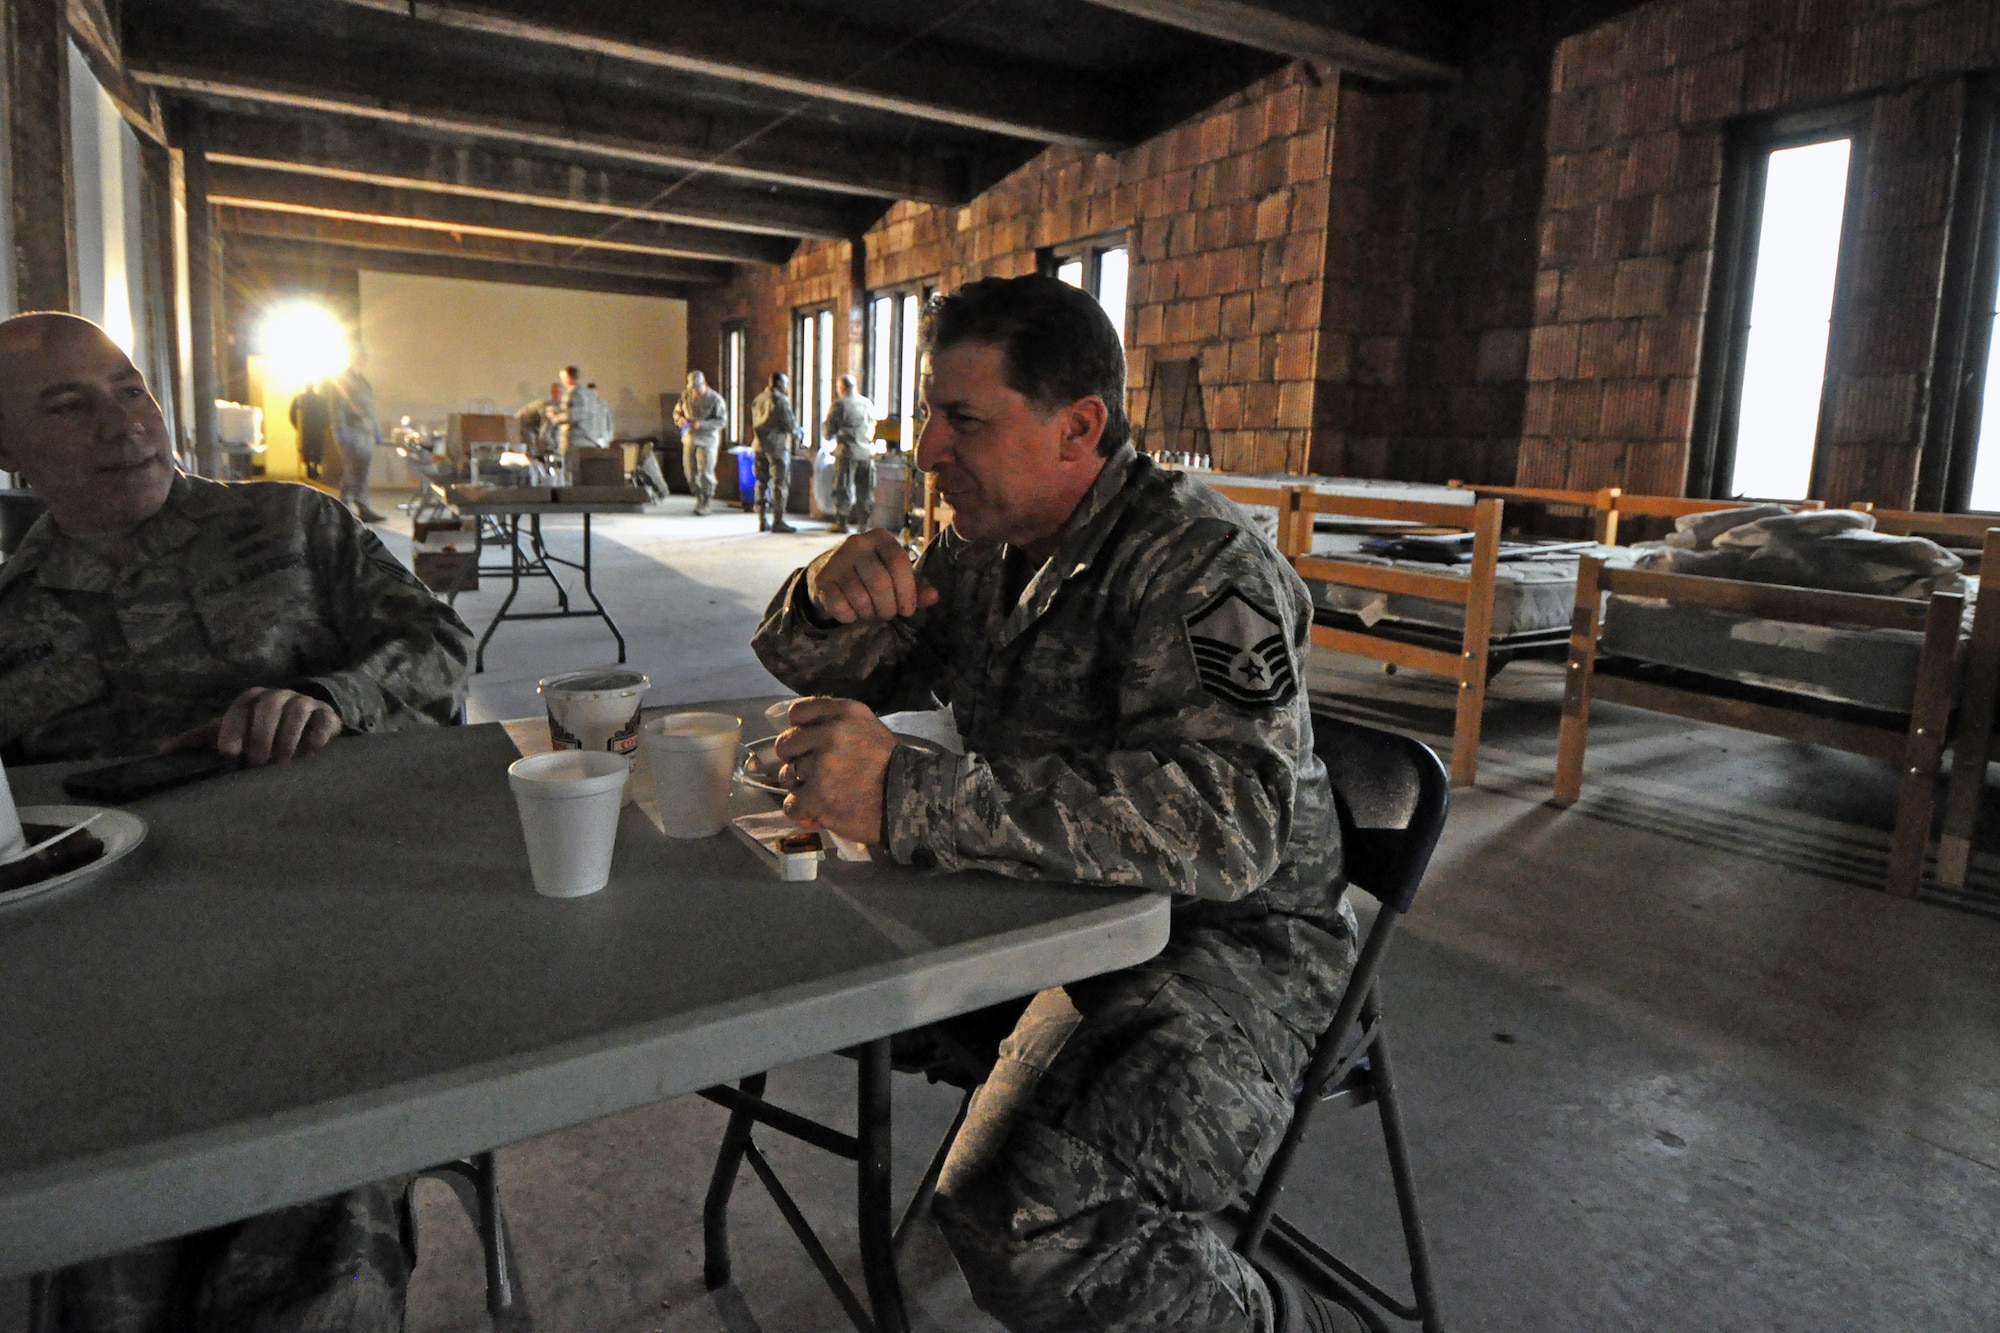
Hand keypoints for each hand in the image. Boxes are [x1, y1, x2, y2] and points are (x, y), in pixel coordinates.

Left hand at [164, 687, 342, 764]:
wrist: (305, 722)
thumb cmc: (260, 730)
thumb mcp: (230, 731)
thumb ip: (201, 739)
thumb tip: (163, 751)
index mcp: (252, 699)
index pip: (240, 708)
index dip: (233, 729)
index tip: (229, 754)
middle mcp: (277, 696)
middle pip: (269, 705)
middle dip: (262, 733)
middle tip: (257, 760)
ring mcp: (304, 702)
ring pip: (298, 709)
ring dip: (288, 735)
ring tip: (282, 760)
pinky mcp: (326, 714)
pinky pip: (323, 718)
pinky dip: (316, 735)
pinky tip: (309, 752)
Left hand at [773, 696, 897, 844]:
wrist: (911, 801)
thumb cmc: (890, 766)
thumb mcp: (868, 728)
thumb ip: (836, 722)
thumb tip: (798, 729)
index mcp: (845, 713)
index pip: (798, 713)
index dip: (800, 730)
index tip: (810, 744)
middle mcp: (831, 734)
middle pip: (786, 744)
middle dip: (796, 759)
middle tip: (814, 773)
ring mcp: (823, 766)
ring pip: (787, 775)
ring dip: (800, 788)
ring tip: (823, 793)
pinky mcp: (818, 797)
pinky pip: (791, 805)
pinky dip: (802, 812)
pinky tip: (818, 811)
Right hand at [805, 529, 940, 623]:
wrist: (829, 571)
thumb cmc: (871, 573)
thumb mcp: (896, 576)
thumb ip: (917, 587)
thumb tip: (934, 596)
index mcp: (880, 538)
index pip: (899, 563)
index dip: (907, 591)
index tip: (908, 609)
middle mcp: (856, 543)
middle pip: (880, 584)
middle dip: (888, 607)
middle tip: (888, 613)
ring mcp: (836, 560)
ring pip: (861, 599)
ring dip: (870, 613)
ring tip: (870, 610)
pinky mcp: (821, 579)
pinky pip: (842, 608)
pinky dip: (851, 617)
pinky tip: (852, 610)